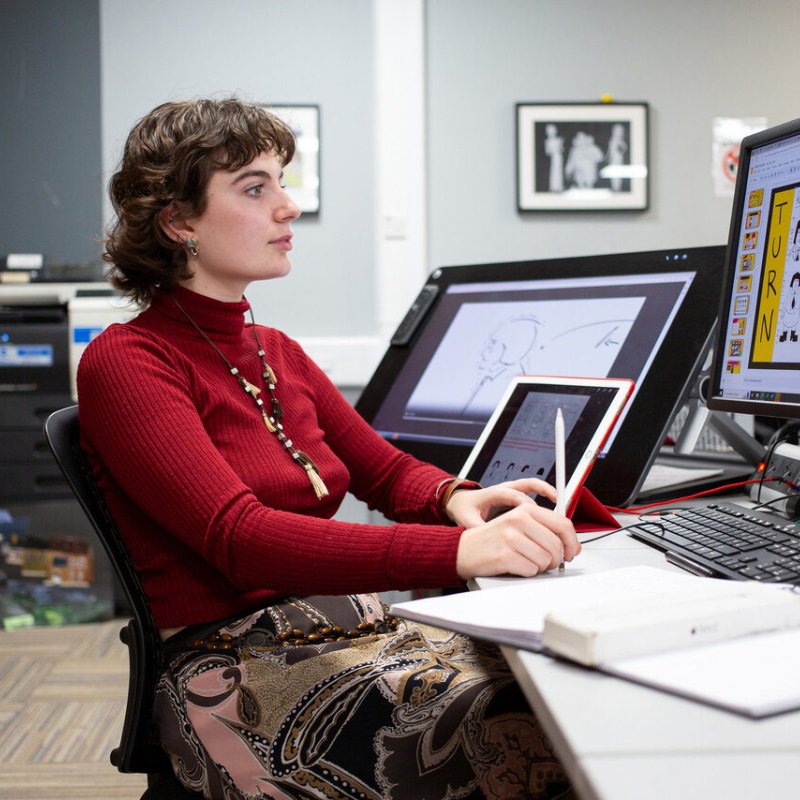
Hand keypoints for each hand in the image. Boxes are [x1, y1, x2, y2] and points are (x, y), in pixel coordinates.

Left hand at [446, 478, 556, 527]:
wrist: (460, 501)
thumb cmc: (465, 509)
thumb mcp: (467, 519)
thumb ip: (477, 529)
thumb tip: (486, 542)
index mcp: (493, 493)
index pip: (512, 495)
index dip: (526, 505)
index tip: (535, 518)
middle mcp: (504, 489)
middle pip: (527, 485)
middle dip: (543, 493)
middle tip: (556, 507)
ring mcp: (511, 490)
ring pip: (532, 484)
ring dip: (547, 490)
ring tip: (559, 501)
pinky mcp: (516, 495)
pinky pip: (533, 489)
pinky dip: (545, 494)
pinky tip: (555, 504)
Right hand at [451, 480, 579, 579]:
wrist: (463, 549)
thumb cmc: (493, 539)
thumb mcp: (517, 523)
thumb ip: (543, 527)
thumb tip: (570, 544)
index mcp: (525, 509)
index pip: (563, 524)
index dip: (572, 541)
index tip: (572, 551)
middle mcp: (518, 520)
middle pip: (557, 545)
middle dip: (556, 559)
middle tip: (548, 562)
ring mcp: (511, 537)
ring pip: (546, 560)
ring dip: (540, 566)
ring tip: (526, 561)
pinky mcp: (505, 555)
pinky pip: (531, 570)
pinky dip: (527, 572)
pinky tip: (515, 566)